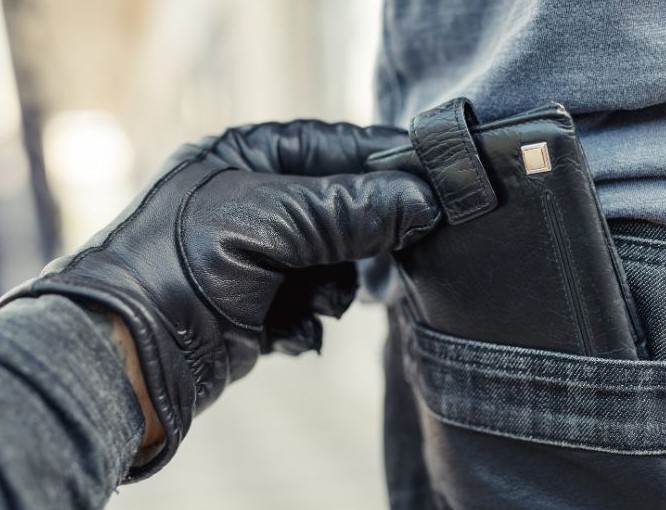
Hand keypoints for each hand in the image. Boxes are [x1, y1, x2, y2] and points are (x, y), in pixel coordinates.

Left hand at [0, 121, 438, 479]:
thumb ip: (349, 208)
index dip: (389, 168)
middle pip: (347, 208)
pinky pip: (319, 299)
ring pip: (341, 260)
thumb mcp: (270, 222)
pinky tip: (285, 329)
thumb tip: (422, 201)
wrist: (128, 356)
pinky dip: (311, 317)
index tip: (435, 191)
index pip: (342, 148)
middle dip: (365, 240)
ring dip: (336, 286)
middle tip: (386, 260)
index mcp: (252, 156)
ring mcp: (264, 252)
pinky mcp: (265, 299)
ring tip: (312, 301)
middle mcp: (261, 199)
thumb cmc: (177, 265)